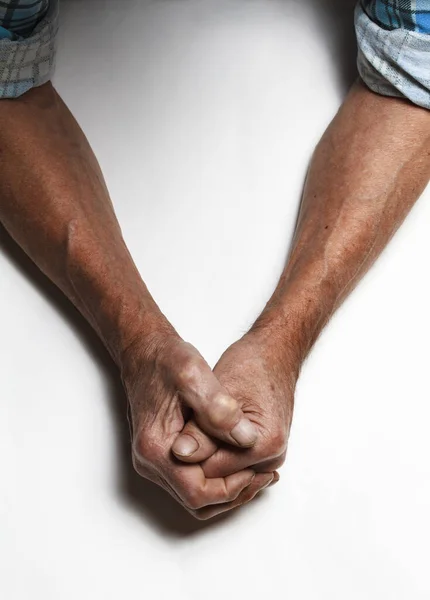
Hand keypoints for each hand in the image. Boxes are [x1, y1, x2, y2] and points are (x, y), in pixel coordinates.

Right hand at [121, 333, 275, 518]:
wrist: (146, 351)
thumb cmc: (167, 360)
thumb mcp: (195, 376)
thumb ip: (219, 410)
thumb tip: (245, 439)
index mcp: (156, 448)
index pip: (198, 492)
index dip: (233, 488)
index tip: (257, 470)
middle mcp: (150, 462)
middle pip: (196, 502)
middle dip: (233, 493)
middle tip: (263, 476)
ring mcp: (154, 460)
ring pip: (194, 495)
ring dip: (226, 489)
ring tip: (255, 471)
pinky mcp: (161, 454)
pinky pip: (191, 480)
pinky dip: (216, 478)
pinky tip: (237, 462)